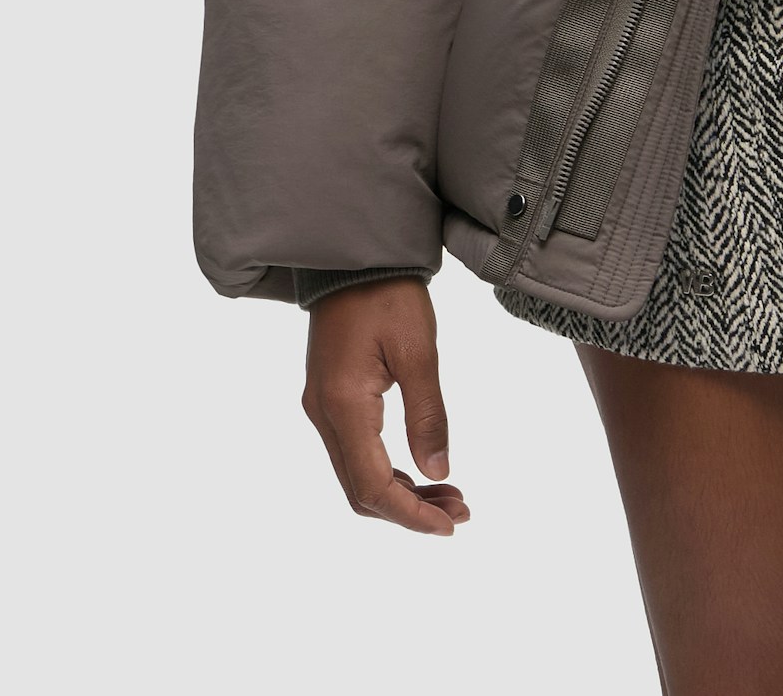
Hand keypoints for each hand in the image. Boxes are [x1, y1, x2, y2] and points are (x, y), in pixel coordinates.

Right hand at [302, 277, 469, 533]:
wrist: (355, 254)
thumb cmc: (390, 293)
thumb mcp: (419, 350)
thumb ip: (428, 414)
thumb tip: (439, 472)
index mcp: (344, 405)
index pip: (372, 485)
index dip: (411, 515)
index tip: (450, 526)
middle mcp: (324, 414)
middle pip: (360, 490)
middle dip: (409, 510)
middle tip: (460, 511)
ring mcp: (322, 408)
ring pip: (357, 475)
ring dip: (400, 494)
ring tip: (451, 496)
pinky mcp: (330, 399)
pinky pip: (355, 453)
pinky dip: (388, 471)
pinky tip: (421, 471)